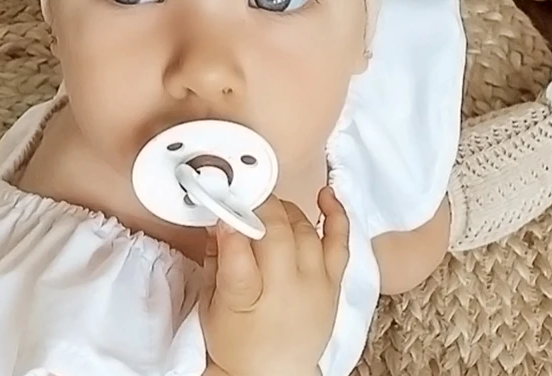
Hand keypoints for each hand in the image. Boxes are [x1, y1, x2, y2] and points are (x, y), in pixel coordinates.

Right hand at [199, 186, 348, 375]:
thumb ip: (217, 260)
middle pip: (275, 232)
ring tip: (269, 208)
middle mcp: (286, 290)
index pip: (238, 249)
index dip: (231, 221)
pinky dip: (336, 213)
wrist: (272, 374)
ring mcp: (316, 284)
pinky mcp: (334, 282)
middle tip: (245, 199)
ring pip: (303, 229)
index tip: (224, 206)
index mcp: (246, 299)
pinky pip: (340, 241)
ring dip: (285, 210)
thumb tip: (221, 220)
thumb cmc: (237, 342)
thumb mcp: (211, 306)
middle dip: (258, 207)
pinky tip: (325, 195)